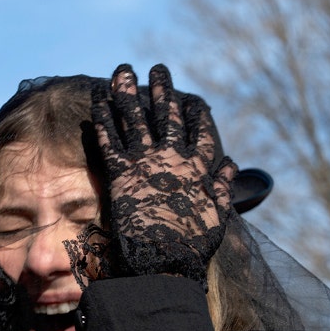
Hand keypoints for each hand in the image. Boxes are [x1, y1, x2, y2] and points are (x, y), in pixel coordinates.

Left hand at [92, 63, 236, 282]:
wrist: (164, 262)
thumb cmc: (193, 245)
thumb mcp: (218, 215)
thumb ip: (224, 188)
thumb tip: (232, 165)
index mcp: (199, 167)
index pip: (201, 131)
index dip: (196, 113)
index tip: (193, 99)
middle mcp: (173, 158)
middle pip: (166, 115)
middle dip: (162, 90)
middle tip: (157, 68)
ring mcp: (145, 163)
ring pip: (135, 119)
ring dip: (128, 92)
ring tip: (123, 70)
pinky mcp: (119, 173)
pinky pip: (108, 139)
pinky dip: (102, 117)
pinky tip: (97, 99)